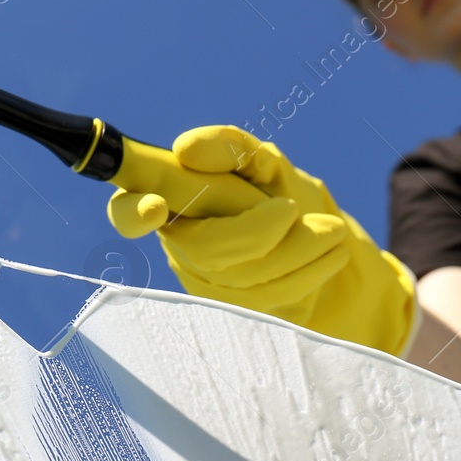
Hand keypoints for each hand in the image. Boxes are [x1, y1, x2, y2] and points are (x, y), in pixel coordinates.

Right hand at [107, 126, 417, 354]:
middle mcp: (181, 245)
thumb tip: (187, 150)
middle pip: (201, 249)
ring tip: (332, 229)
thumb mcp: (265, 164)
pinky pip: (268, 297)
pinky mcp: (239, 312)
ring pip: (241, 277)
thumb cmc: (283, 193)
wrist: (328, 245)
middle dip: (253, 231)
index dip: (131, 212)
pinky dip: (308, 270)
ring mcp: (208, 283)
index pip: (127, 211)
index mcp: (172, 201)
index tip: (154, 206)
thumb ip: (232, 149)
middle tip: (293, 207)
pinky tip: (332, 251)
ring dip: (297, 249)